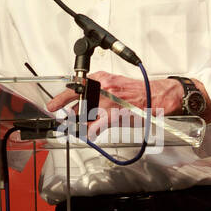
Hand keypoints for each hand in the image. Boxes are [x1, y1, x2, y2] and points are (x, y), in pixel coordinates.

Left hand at [46, 71, 210, 136]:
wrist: (157, 96)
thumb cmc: (139, 92)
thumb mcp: (115, 84)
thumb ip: (99, 90)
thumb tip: (84, 101)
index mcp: (103, 78)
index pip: (76, 85)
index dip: (62, 97)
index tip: (53, 104)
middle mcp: (103, 87)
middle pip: (76, 99)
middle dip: (66, 110)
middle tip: (60, 116)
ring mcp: (107, 101)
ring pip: (83, 114)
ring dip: (77, 122)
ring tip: (75, 126)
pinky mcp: (114, 114)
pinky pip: (95, 126)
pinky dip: (90, 131)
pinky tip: (88, 133)